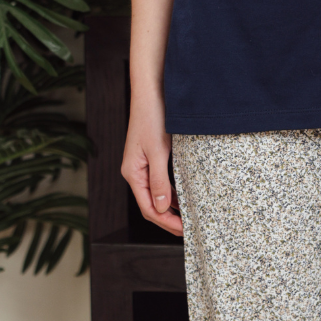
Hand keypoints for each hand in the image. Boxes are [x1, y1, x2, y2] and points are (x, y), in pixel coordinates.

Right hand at [121, 91, 182, 235]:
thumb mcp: (158, 151)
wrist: (151, 89)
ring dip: (170, 206)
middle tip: (188, 228)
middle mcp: (135, 171)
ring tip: (187, 216)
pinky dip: (170, 190)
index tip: (184, 231)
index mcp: (132, 173)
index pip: (148, 208)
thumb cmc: (153, 117)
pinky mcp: (150, 154)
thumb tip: (162, 208)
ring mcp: (142, 163)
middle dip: (168, 218)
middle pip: (150, 203)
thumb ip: (159, 180)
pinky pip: (159, 180)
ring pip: (155, 193)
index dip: (166, 222)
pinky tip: (182, 195)